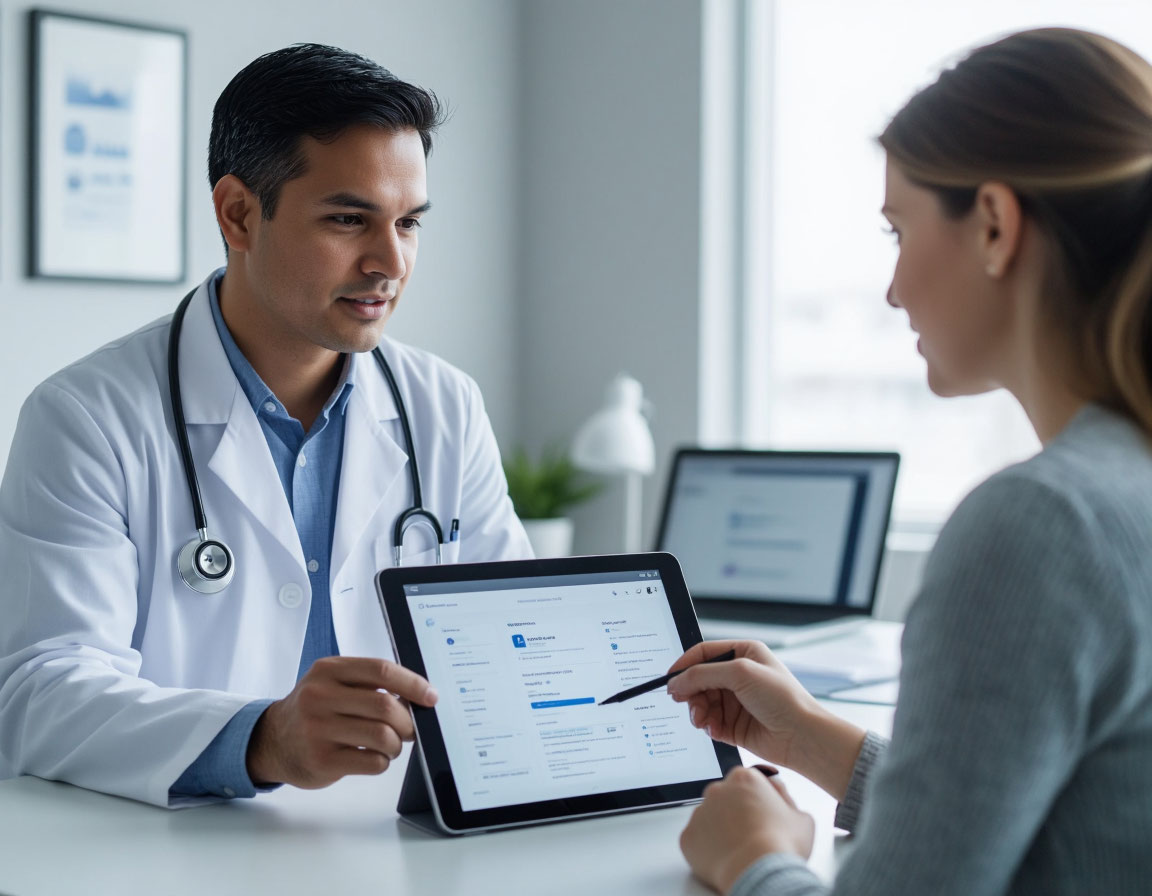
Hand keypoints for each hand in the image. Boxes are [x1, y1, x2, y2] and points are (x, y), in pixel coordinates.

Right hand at [246, 656, 437, 788]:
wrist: (272, 741)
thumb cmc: (314, 710)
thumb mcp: (332, 683)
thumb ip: (367, 683)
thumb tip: (416, 696)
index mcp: (328, 670)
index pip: (381, 670)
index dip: (412, 683)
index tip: (430, 696)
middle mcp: (319, 696)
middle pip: (384, 705)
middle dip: (407, 721)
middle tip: (409, 729)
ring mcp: (318, 729)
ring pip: (382, 736)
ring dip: (396, 744)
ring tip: (390, 745)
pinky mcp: (321, 760)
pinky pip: (372, 762)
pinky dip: (383, 761)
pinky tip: (372, 757)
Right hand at [666, 640, 864, 798]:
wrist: (802, 736)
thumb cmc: (783, 698)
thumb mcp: (740, 673)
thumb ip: (703, 674)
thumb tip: (677, 681)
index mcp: (744, 653)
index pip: (704, 653)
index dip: (685, 664)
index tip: (670, 678)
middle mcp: (739, 676)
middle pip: (699, 679)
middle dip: (690, 691)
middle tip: (682, 701)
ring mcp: (736, 701)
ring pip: (701, 702)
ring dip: (697, 711)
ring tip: (702, 719)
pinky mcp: (734, 724)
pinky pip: (709, 722)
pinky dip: (707, 725)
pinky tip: (713, 729)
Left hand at [680, 767, 814, 893]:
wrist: (758, 871)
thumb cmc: (781, 845)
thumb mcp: (801, 816)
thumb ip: (786, 797)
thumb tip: (777, 791)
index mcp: (744, 778)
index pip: (748, 782)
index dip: (758, 799)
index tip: (764, 815)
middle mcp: (717, 789)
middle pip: (726, 797)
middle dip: (736, 811)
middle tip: (752, 833)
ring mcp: (700, 813)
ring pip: (710, 817)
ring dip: (721, 828)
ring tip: (740, 848)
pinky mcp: (688, 836)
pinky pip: (698, 839)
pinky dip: (708, 847)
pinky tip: (725, 857)